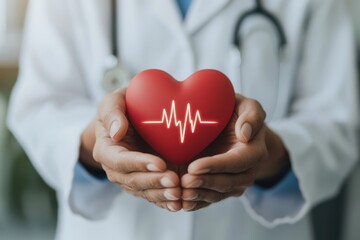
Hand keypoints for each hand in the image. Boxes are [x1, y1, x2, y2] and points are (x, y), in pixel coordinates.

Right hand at [80, 88, 181, 211]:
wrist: (133, 117)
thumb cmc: (124, 106)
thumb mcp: (115, 101)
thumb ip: (112, 112)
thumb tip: (117, 133)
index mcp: (106, 150)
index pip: (120, 161)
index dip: (139, 164)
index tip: (160, 163)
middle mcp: (116, 169)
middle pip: (133, 181)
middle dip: (154, 182)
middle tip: (175, 182)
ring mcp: (130, 178)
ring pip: (144, 192)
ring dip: (161, 195)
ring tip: (179, 194)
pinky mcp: (144, 182)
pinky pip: (153, 196)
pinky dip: (165, 202)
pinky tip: (179, 204)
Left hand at [181, 95, 289, 210]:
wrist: (232, 127)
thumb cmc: (237, 113)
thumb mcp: (248, 106)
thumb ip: (252, 115)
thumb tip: (245, 134)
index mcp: (254, 151)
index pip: (236, 162)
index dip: (216, 166)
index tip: (194, 166)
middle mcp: (247, 171)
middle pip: (227, 183)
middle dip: (205, 183)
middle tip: (184, 181)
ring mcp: (235, 182)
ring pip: (218, 194)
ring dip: (199, 196)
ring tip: (180, 194)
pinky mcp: (221, 188)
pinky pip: (211, 199)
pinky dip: (197, 203)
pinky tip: (182, 204)